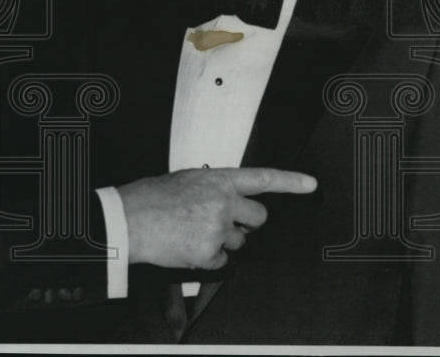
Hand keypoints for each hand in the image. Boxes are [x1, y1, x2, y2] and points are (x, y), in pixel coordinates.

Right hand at [117, 167, 316, 268]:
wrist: (129, 220)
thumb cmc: (150, 199)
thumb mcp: (185, 180)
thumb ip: (212, 188)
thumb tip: (225, 199)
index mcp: (217, 179)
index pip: (262, 178)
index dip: (290, 182)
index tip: (311, 185)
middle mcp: (223, 201)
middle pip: (258, 218)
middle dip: (246, 223)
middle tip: (222, 222)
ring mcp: (218, 228)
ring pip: (238, 242)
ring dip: (221, 241)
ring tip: (190, 232)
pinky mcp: (211, 252)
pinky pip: (221, 261)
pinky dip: (206, 258)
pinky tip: (186, 246)